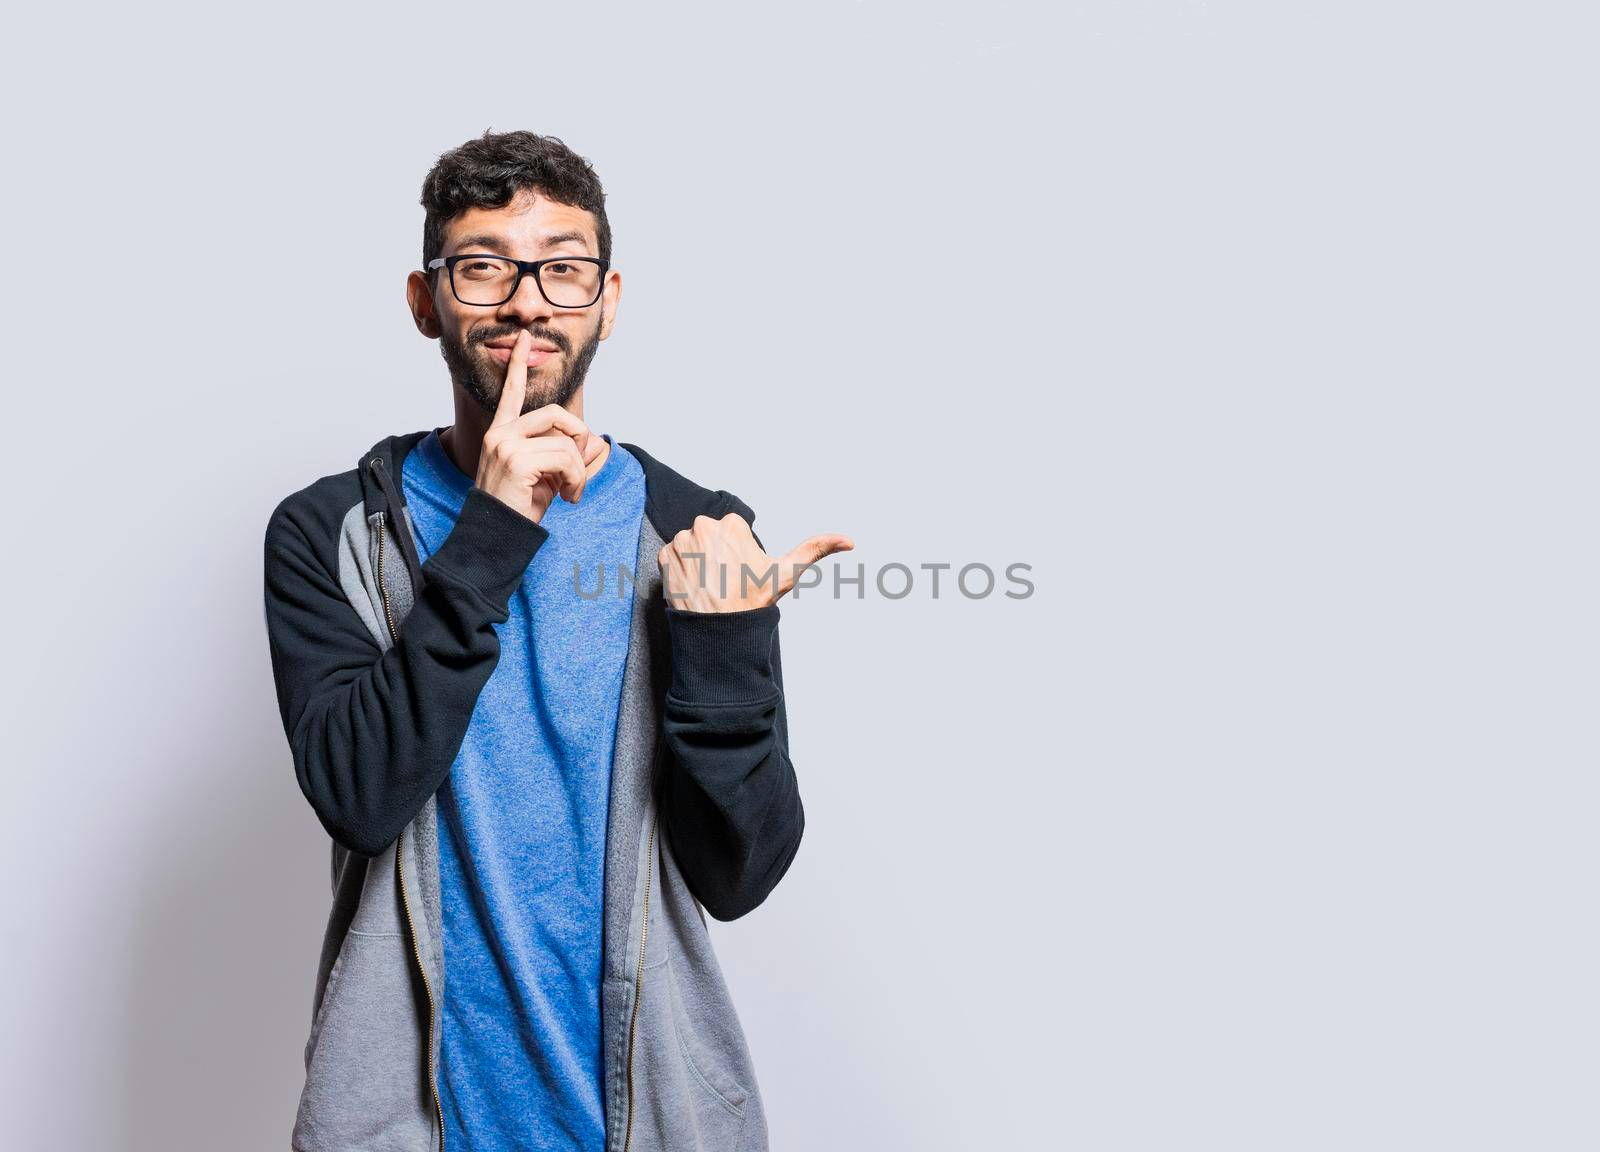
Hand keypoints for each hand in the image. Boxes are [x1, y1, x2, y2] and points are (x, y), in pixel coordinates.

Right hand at [475, 330, 604, 523]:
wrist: (496, 538)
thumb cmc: (518, 510)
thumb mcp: (550, 478)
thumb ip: (569, 456)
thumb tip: (596, 442)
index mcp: (502, 433)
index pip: (512, 392)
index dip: (518, 365)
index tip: (524, 340)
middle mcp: (500, 433)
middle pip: (557, 413)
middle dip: (579, 438)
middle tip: (577, 471)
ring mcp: (505, 444)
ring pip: (566, 441)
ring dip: (579, 470)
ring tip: (571, 492)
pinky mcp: (516, 460)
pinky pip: (566, 458)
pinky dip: (577, 479)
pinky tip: (568, 498)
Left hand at [659, 512, 853, 611]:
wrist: (720, 634)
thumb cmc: (753, 603)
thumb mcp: (786, 574)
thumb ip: (815, 550)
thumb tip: (850, 541)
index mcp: (731, 524)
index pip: (732, 531)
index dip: (738, 554)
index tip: (741, 574)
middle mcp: (702, 526)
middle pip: (709, 536)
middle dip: (716, 555)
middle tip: (725, 583)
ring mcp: (680, 542)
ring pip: (691, 546)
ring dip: (698, 562)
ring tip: (709, 587)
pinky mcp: (664, 559)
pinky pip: (672, 558)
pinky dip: (681, 570)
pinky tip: (694, 587)